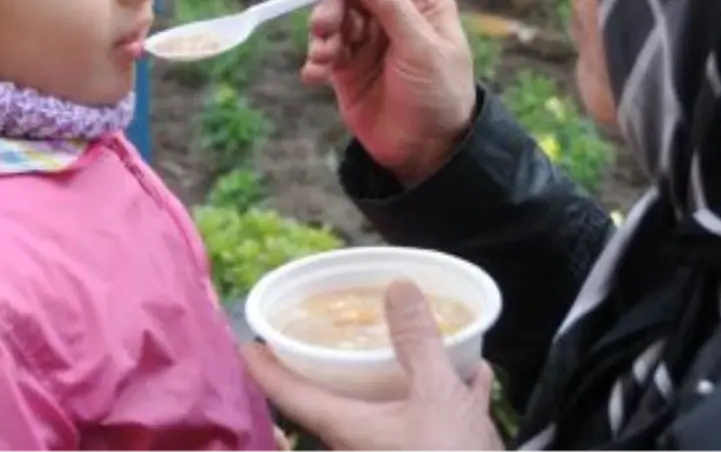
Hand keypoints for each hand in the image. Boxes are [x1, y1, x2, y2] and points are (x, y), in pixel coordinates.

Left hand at [242, 281, 503, 451]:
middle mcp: (359, 446)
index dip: (265, 369)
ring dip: (394, 378)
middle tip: (328, 330)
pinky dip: (444, 395)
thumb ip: (417, 340)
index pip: (290, 395)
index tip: (247, 344)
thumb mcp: (436, 394)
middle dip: (332, 367)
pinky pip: (427, 422)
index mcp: (347, 427)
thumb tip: (396, 285)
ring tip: (410, 345)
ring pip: (384, 411)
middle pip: (331, 402)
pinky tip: (473, 374)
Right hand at [303, 0, 475, 184]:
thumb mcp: (421, 48)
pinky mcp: (348, 66)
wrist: (427, 152)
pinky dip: (314, 58)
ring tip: (322, 57)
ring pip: (332, 15)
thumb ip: (390, 4)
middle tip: (323, 27)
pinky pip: (323, 49)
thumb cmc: (439, 95)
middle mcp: (391, 12)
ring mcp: (367, 38)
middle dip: (330, 1)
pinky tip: (313, 76)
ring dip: (321, 31)